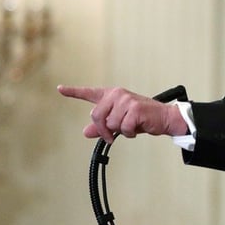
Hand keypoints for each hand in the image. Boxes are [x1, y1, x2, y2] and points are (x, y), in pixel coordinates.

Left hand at [57, 85, 188, 142]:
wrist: (164, 118)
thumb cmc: (142, 119)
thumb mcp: (119, 123)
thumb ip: (102, 127)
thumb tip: (85, 132)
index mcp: (111, 96)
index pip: (89, 93)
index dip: (73, 92)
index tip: (60, 89)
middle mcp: (117, 94)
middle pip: (96, 116)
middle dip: (104, 129)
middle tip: (112, 136)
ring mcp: (125, 100)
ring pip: (110, 124)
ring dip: (120, 131)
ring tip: (131, 127)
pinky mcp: (134, 108)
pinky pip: (123, 128)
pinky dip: (129, 133)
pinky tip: (137, 128)